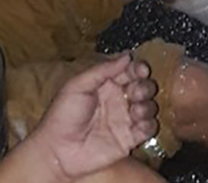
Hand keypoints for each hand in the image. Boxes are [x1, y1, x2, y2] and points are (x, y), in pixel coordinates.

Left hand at [30, 55, 158, 180]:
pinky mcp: (129, 139)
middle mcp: (118, 100)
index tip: (141, 70)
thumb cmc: (63, 116)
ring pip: (149, 106)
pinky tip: (138, 124)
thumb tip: (127, 57)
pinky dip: (149, 125)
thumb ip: (102, 70)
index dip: (138, 68)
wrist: (58, 151)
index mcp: (106, 84)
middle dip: (144, 86)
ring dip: (147, 106)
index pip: (130, 71)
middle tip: (134, 92)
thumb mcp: (78, 85)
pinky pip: (149, 129)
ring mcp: (124, 119)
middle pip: (143, 87)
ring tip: (135, 110)